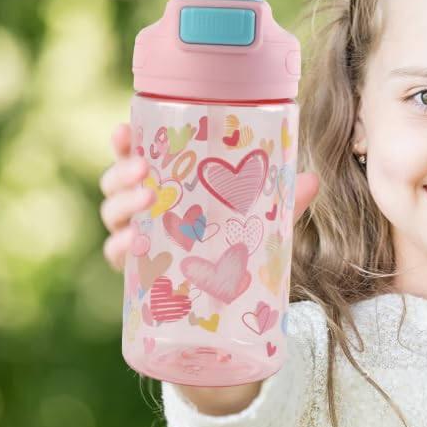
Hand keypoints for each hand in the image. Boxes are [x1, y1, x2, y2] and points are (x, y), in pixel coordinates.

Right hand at [98, 122, 320, 272]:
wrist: (233, 298)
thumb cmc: (237, 243)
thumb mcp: (260, 219)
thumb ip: (284, 201)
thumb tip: (313, 181)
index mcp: (167, 186)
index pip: (136, 156)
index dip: (124, 141)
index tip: (125, 129)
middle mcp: (144, 209)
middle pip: (116, 182)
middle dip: (122, 170)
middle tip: (144, 168)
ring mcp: (137, 239)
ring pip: (112, 215)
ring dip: (123, 203)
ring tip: (147, 199)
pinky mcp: (136, 272)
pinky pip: (117, 257)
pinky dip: (119, 248)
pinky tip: (133, 243)